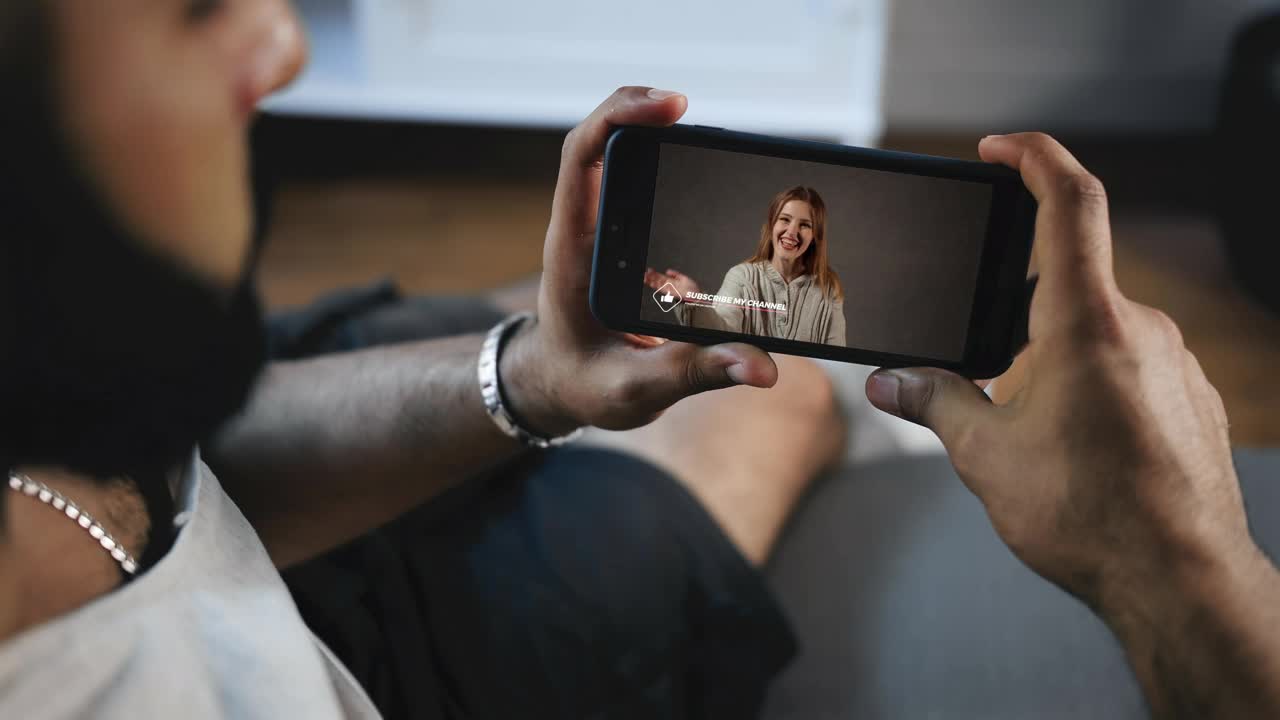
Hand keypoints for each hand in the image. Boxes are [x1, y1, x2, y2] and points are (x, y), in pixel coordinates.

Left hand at [502, 87, 777, 432]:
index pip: (581, 158)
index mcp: (574, 251)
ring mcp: (606, 231)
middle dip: (644, 113)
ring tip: (716, 144)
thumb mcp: (633, 389)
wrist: (562, 388)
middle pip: (605, 142)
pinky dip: (679, 177)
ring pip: (627, 163)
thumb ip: (693, 373)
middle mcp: (586, 229)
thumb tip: (761, 366)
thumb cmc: (584, 386)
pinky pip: (647, 192)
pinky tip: (715, 182)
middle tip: (690, 110)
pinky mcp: (627, 240)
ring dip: (665, 144)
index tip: (671, 107)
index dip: (620, 118)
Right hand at [644, 268, 700, 297]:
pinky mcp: (673, 293)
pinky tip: (654, 284)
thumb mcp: (683, 278)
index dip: (655, 274)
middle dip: (651, 278)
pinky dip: (659, 286)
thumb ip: (675, 274)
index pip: (661, 277)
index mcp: (672, 282)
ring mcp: (671, 290)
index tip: (649, 270)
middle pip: (658, 281)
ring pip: (659, 285)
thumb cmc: (692, 289)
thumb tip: (667, 270)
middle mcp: (670, 286)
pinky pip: (664, 289)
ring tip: (646, 279)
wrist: (698, 296)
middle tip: (644, 275)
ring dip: (652, 282)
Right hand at [864, 133, 1256, 614]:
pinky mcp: (1191, 396)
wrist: (1180, 579)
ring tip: (1030, 421)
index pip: (1069, 202)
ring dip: (1056, 355)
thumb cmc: (1087, 515)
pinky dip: (1094, 382)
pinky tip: (1075, 441)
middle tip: (987, 364)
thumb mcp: (986, 455)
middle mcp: (1141, 328)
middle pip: (1070, 278)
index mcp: (1086, 323)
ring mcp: (1174, 362)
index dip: (1033, 156)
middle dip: (1020, 312)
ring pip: (1101, 328)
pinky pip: (1133, 364)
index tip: (1000, 148)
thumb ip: (934, 402)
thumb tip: (890, 381)